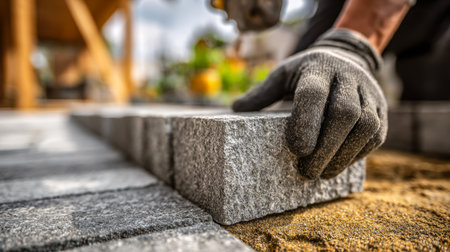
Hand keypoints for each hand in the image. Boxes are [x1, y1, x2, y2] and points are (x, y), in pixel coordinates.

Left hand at [232, 29, 387, 178]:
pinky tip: (338, 164)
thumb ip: (262, 92)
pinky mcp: (381, 108)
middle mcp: (346, 78)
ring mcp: (368, 92)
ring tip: (321, 173)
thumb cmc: (306, 72)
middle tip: (305, 172)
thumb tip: (235, 109)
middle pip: (343, 114)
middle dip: (325, 148)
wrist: (346, 58)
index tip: (296, 150)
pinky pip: (376, 135)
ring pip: (365, 126)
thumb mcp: (282, 75)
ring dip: (343, 156)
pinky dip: (357, 154)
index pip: (313, 94)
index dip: (306, 122)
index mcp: (317, 69)